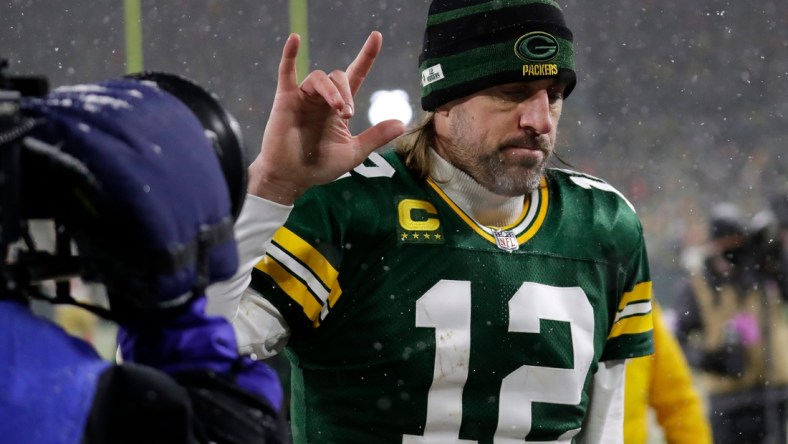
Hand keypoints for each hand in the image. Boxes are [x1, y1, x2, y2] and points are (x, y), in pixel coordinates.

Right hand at [248, 31, 405, 204]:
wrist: (293, 178)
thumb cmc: (320, 166)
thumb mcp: (354, 152)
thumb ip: (376, 136)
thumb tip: (403, 123)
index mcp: (339, 108)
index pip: (355, 75)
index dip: (366, 56)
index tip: (376, 37)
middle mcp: (322, 99)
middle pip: (339, 77)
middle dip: (347, 93)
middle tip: (347, 114)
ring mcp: (303, 97)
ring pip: (320, 77)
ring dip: (332, 90)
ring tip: (338, 109)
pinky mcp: (285, 100)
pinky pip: (286, 72)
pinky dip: (290, 55)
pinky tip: (295, 39)